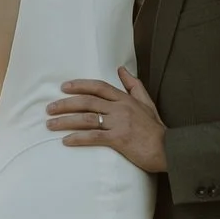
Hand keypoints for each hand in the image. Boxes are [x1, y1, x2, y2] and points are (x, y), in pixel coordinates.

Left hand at [46, 68, 167, 171]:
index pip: (99, 87)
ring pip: (86, 118)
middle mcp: (120, 108)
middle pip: (87, 101)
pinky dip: (78, 138)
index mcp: (125, 99)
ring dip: (65, 121)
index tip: (64, 87)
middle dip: (65, 104)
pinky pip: (93, 136)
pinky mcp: (118, 139)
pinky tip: (66, 141)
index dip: (80, 85)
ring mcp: (119, 123)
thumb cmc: (156, 129)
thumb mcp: (147, 103)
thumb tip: (122, 69)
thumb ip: (133, 86)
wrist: (169, 149)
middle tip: (49, 108)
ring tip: (50, 124)